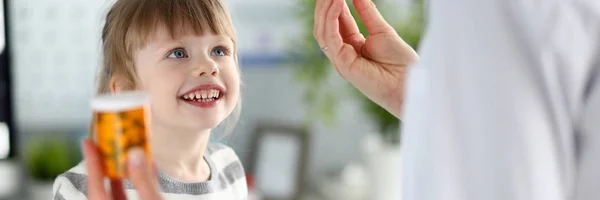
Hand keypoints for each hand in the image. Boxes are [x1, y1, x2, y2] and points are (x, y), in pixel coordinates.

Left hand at [82, 139, 160, 199]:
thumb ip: (143, 180)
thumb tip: (135, 156)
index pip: (94, 183)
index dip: (91, 161)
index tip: (88, 142)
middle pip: (103, 185)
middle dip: (107, 163)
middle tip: (109, 144)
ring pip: (117, 192)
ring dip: (123, 172)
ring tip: (129, 154)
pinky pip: (132, 197)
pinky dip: (138, 184)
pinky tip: (148, 171)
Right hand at [313, 0, 417, 117]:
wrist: (408, 83)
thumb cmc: (399, 62)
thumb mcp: (381, 30)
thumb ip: (366, 12)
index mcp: (352, 46)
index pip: (336, 21)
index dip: (333, 4)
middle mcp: (343, 53)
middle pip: (324, 26)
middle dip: (324, 6)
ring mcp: (340, 60)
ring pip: (322, 31)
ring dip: (325, 9)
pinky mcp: (342, 64)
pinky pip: (330, 38)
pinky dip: (332, 19)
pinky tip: (338, 2)